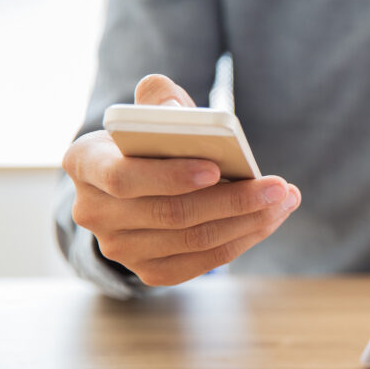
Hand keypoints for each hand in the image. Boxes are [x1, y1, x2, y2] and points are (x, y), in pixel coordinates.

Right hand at [62, 74, 300, 285]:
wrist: (135, 181)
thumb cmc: (147, 140)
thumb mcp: (147, 111)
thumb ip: (158, 97)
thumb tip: (174, 105)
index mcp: (84, 164)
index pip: (124, 178)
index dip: (170, 176)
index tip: (217, 168)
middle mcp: (93, 212)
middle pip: (171, 214)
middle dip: (233, 201)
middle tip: (278, 186)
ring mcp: (119, 248)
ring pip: (194, 241)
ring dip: (249, 221)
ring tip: (284, 199)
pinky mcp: (149, 271)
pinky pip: (203, 261)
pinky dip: (243, 240)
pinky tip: (271, 219)